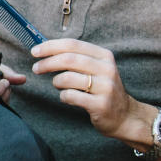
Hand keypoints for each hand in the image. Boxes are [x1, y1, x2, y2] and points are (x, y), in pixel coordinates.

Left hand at [31, 39, 156, 146]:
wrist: (124, 116)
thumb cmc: (102, 89)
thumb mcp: (95, 69)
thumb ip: (76, 58)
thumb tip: (45, 49)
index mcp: (104, 56)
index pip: (72, 44)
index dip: (50, 46)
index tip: (35, 51)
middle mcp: (107, 69)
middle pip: (68, 59)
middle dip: (47, 63)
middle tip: (36, 68)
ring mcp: (105, 87)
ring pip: (68, 78)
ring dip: (56, 81)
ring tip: (57, 85)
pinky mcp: (101, 104)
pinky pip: (71, 96)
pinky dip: (63, 96)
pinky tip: (67, 97)